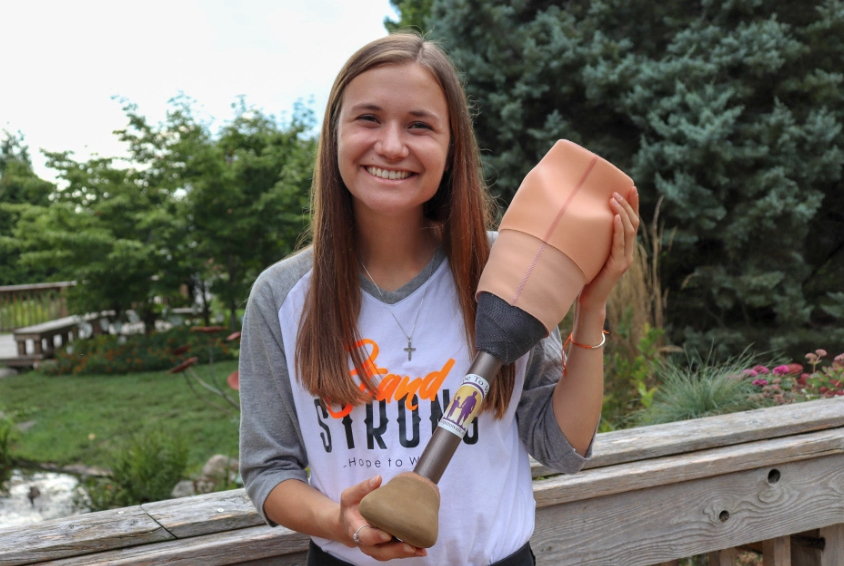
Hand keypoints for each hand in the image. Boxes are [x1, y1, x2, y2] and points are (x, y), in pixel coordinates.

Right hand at [340, 475, 427, 559]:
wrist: (348, 523)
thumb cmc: (351, 508)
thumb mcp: (350, 496)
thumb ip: (363, 488)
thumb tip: (378, 479)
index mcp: (355, 530)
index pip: (365, 537)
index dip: (376, 537)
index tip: (387, 535)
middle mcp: (365, 543)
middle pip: (380, 551)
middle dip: (396, 550)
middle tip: (411, 547)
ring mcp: (375, 548)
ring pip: (389, 555)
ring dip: (405, 553)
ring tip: (420, 550)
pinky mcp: (385, 549)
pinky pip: (395, 553)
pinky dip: (408, 553)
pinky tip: (421, 550)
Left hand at [578, 186, 639, 310]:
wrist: (589, 300)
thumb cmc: (586, 275)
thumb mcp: (591, 253)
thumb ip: (593, 238)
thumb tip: (582, 216)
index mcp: (624, 248)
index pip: (632, 222)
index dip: (633, 205)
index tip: (630, 187)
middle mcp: (628, 253)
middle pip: (634, 223)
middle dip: (627, 205)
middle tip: (617, 190)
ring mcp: (625, 260)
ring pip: (629, 231)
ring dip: (621, 213)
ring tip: (613, 199)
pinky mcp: (617, 266)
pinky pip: (619, 245)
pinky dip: (618, 230)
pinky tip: (614, 218)